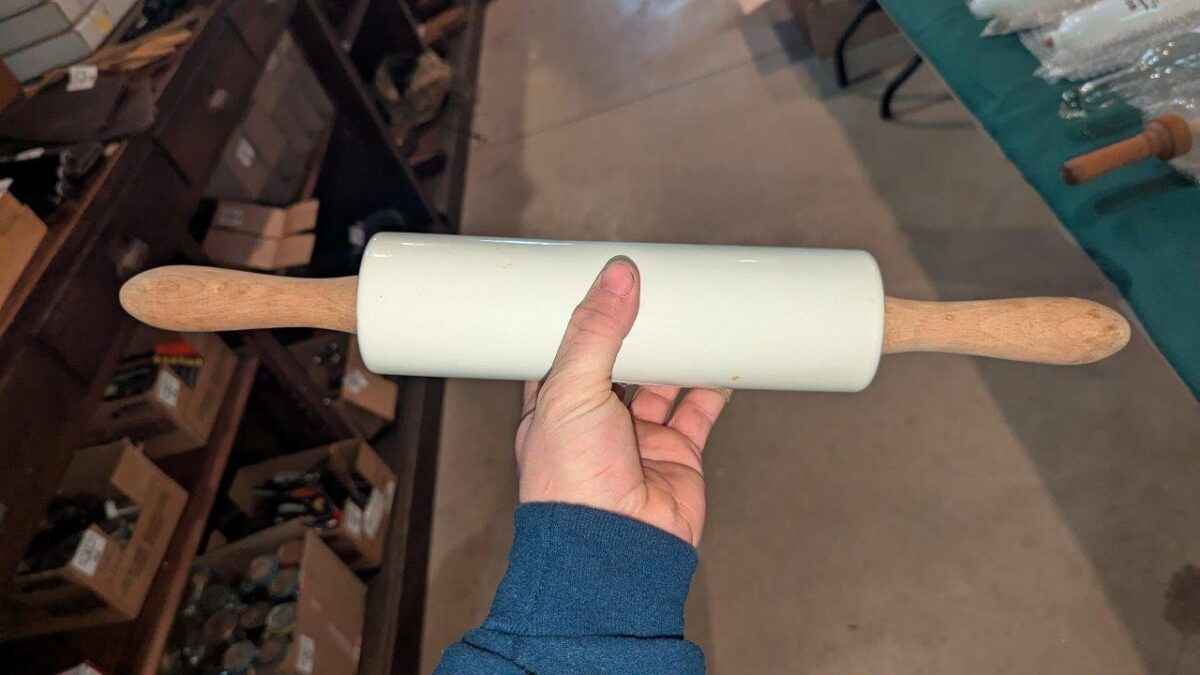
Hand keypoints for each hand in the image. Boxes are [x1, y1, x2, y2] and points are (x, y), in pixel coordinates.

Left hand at [515, 257, 730, 546]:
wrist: (613, 548)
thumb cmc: (571, 483)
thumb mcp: (570, 391)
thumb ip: (595, 333)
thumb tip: (616, 277)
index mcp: (554, 405)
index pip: (567, 350)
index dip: (584, 317)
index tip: (603, 280)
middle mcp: (595, 420)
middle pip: (619, 360)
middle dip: (636, 328)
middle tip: (656, 286)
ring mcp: (638, 437)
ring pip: (661, 380)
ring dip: (676, 350)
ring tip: (692, 310)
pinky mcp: (677, 452)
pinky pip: (699, 409)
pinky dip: (713, 383)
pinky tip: (722, 355)